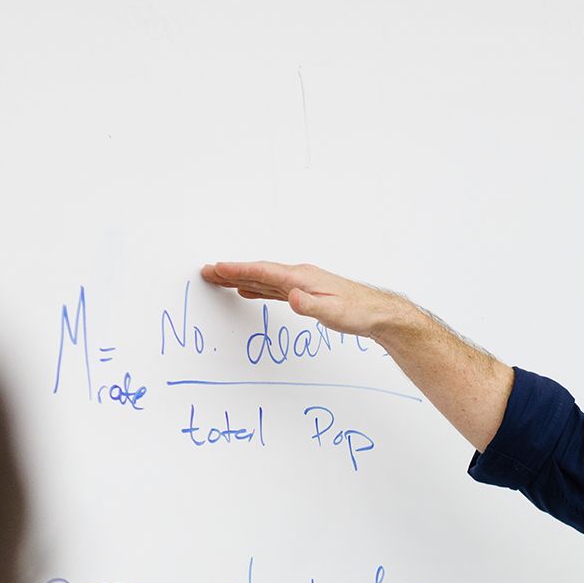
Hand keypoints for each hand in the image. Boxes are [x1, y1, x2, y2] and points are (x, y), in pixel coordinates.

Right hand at [200, 261, 410, 339]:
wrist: (377, 312)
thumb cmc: (357, 312)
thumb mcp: (333, 313)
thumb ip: (309, 306)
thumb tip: (290, 297)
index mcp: (301, 278)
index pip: (263, 272)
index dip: (238, 270)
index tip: (216, 268)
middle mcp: (299, 276)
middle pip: (258, 272)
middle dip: (232, 271)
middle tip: (206, 271)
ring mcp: (302, 283)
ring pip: (264, 278)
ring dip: (241, 278)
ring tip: (219, 278)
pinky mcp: (305, 291)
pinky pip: (274, 287)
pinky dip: (258, 287)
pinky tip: (249, 291)